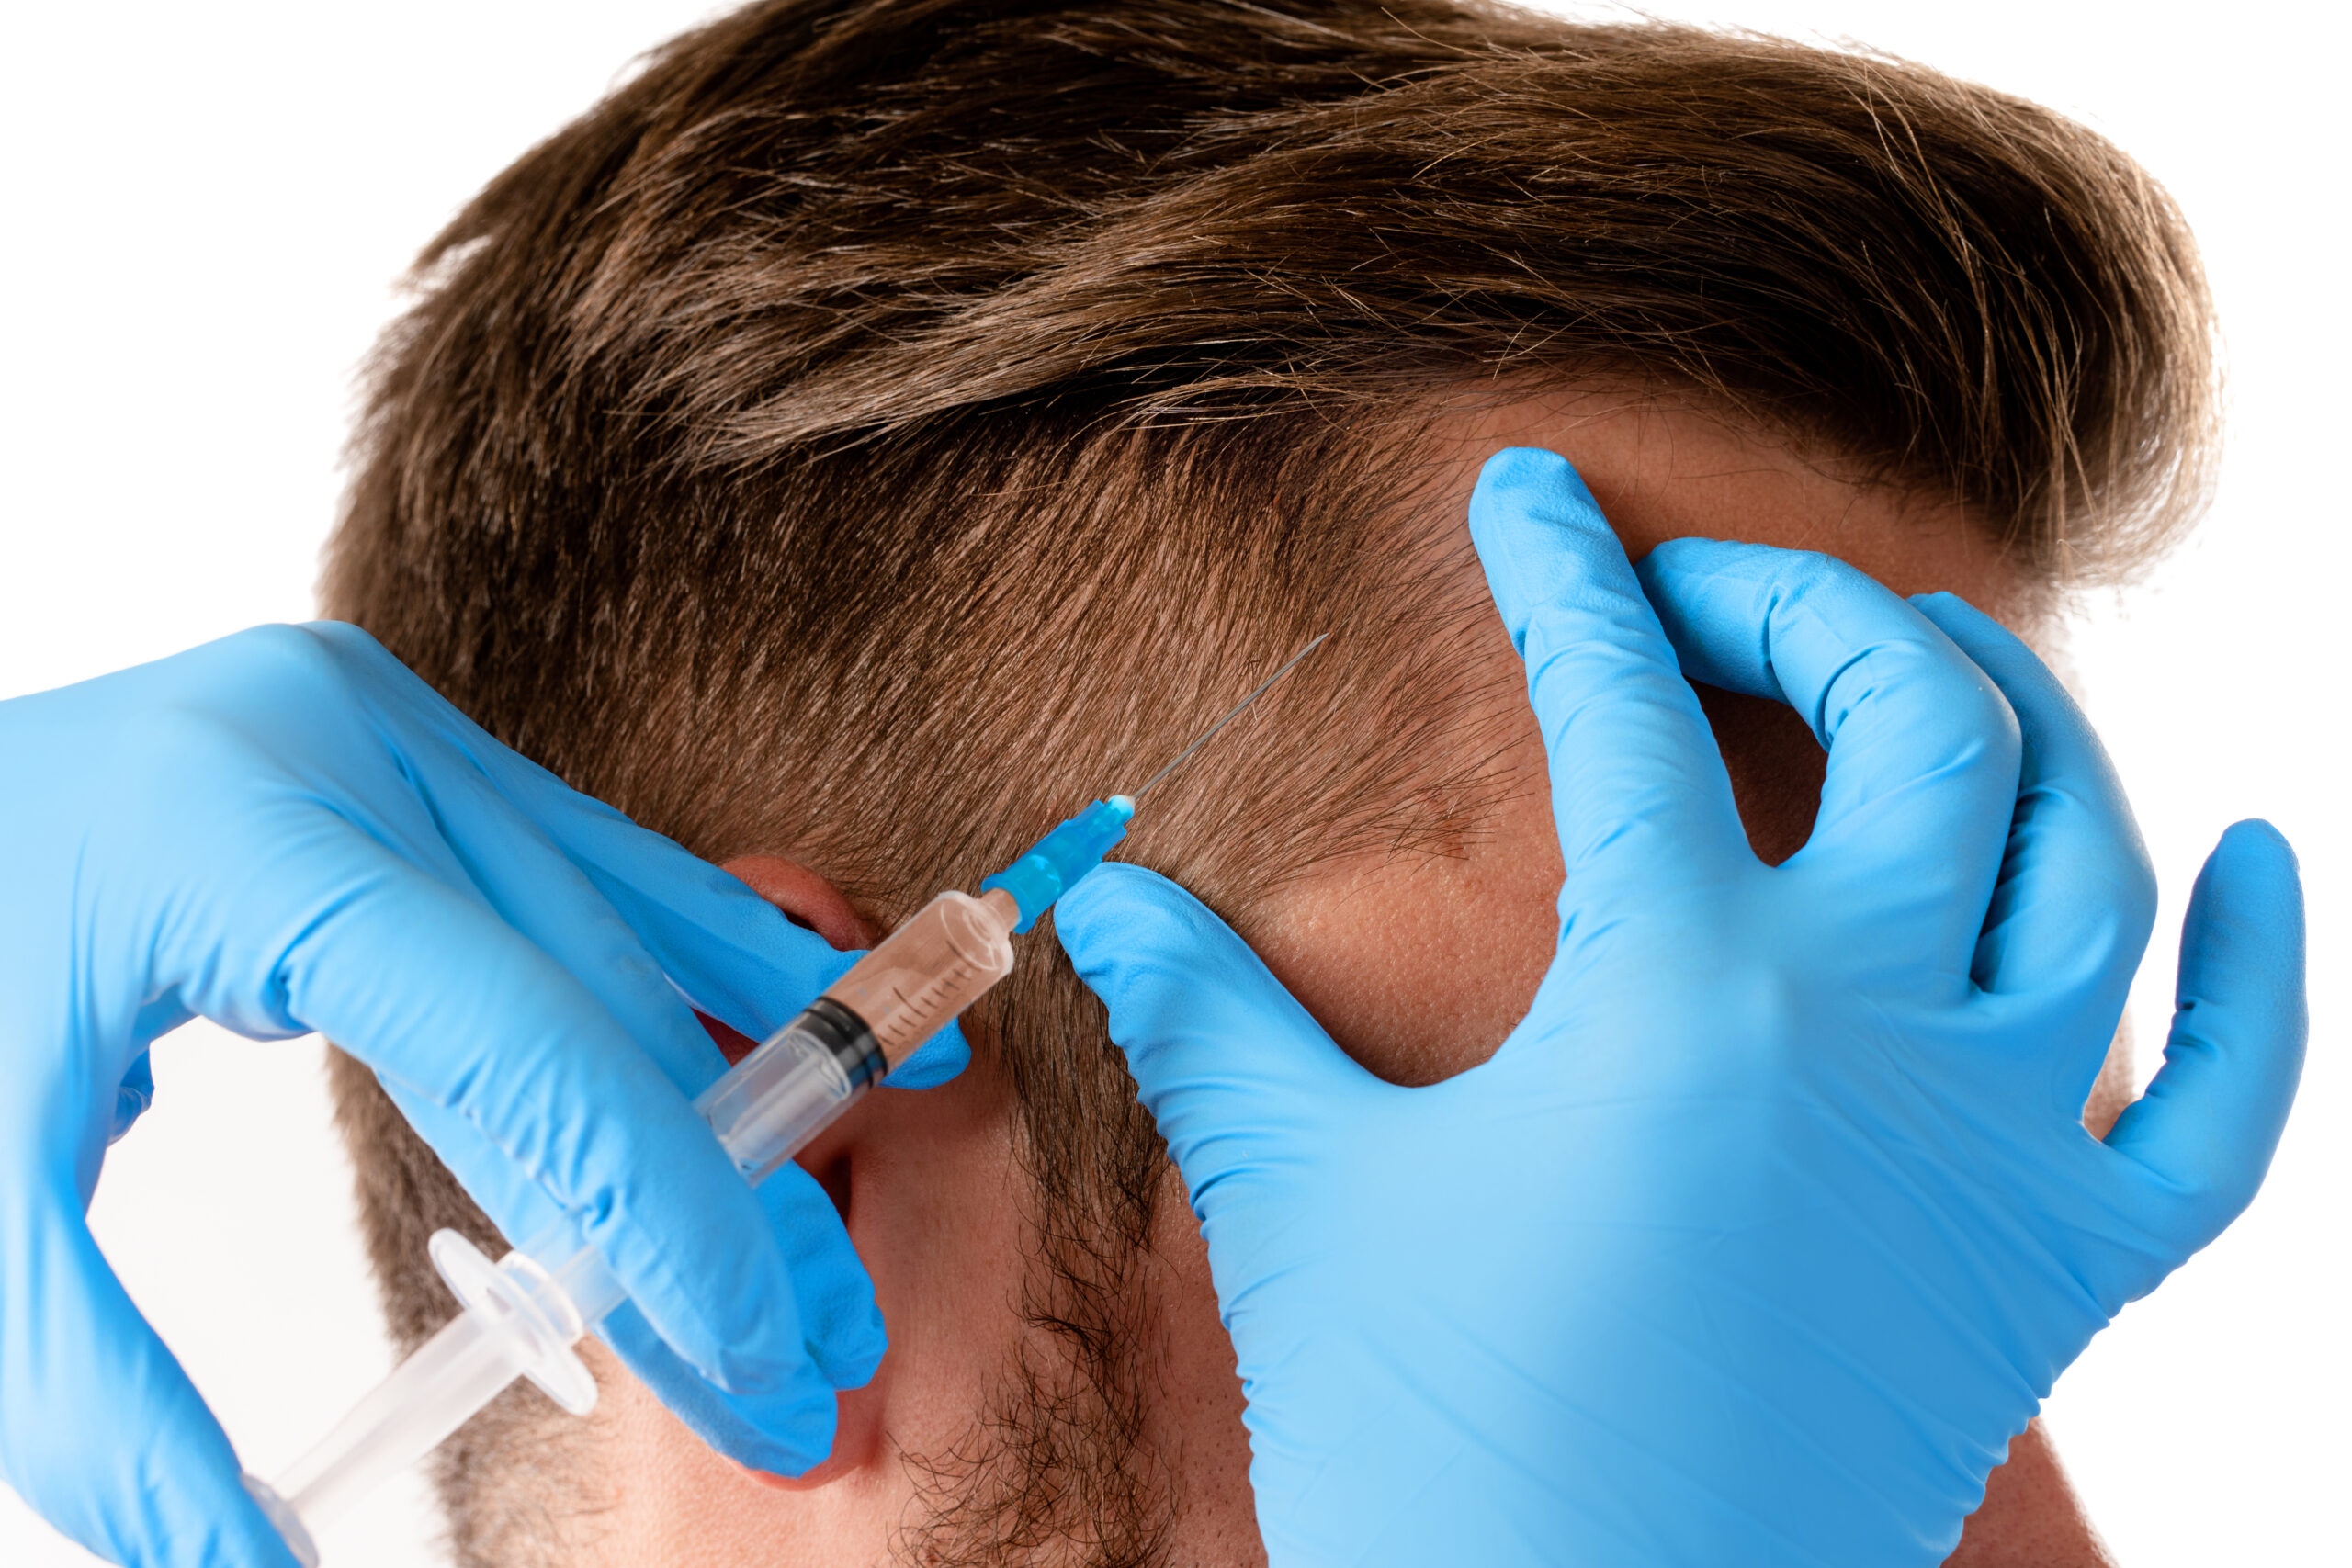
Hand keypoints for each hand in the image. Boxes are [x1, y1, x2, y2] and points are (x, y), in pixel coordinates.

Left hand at [0, 623, 963, 1565]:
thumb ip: (106, 1402)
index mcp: (246, 839)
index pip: (522, 1044)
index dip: (662, 1211)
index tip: (753, 1354)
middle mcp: (349, 751)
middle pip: (603, 1003)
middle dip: (721, 1203)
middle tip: (811, 1359)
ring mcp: (390, 730)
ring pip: (628, 927)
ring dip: (747, 1093)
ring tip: (829, 1244)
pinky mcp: (407, 747)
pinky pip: (592, 869)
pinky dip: (698, 969)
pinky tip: (809, 1027)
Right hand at [1052, 448, 2303, 1566]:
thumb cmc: (1431, 1441)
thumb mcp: (1301, 1193)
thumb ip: (1208, 1013)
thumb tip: (1099, 891)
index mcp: (1678, 991)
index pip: (1619, 700)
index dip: (1560, 570)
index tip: (1532, 493)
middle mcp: (1874, 1031)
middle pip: (1921, 716)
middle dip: (1809, 605)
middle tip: (1700, 597)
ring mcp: (1998, 1152)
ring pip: (2090, 861)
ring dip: (2020, 728)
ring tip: (1920, 674)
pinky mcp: (2066, 1273)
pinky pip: (2227, 1102)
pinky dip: (2259, 970)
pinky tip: (2251, 860)